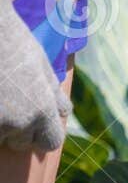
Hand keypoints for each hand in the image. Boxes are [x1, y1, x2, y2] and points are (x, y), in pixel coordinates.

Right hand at [0, 0, 68, 153]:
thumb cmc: (11, 39)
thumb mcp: (41, 63)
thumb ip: (53, 93)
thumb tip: (65, 111)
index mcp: (42, 110)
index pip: (51, 141)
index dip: (41, 133)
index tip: (31, 122)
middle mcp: (18, 121)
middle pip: (21, 143)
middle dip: (15, 130)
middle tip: (6, 101)